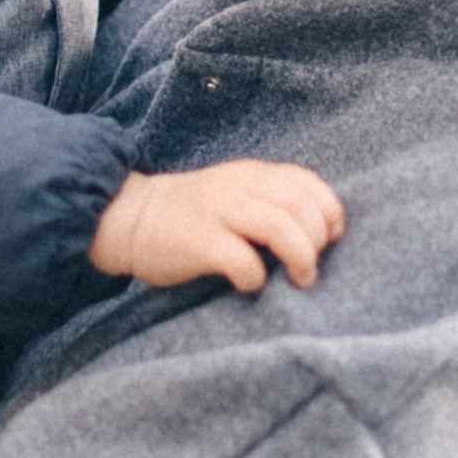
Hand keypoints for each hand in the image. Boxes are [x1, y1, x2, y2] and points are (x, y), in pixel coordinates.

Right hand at [88, 160, 346, 294]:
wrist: (127, 217)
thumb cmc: (190, 216)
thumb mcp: (234, 194)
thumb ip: (270, 202)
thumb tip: (320, 235)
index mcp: (251, 175)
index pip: (306, 182)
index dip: (328, 211)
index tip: (330, 239)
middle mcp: (238, 188)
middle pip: (299, 205)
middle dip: (317, 239)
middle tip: (309, 267)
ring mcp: (217, 212)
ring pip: (279, 225)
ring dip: (300, 256)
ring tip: (300, 279)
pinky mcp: (197, 240)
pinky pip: (241, 257)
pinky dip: (256, 275)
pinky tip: (250, 283)